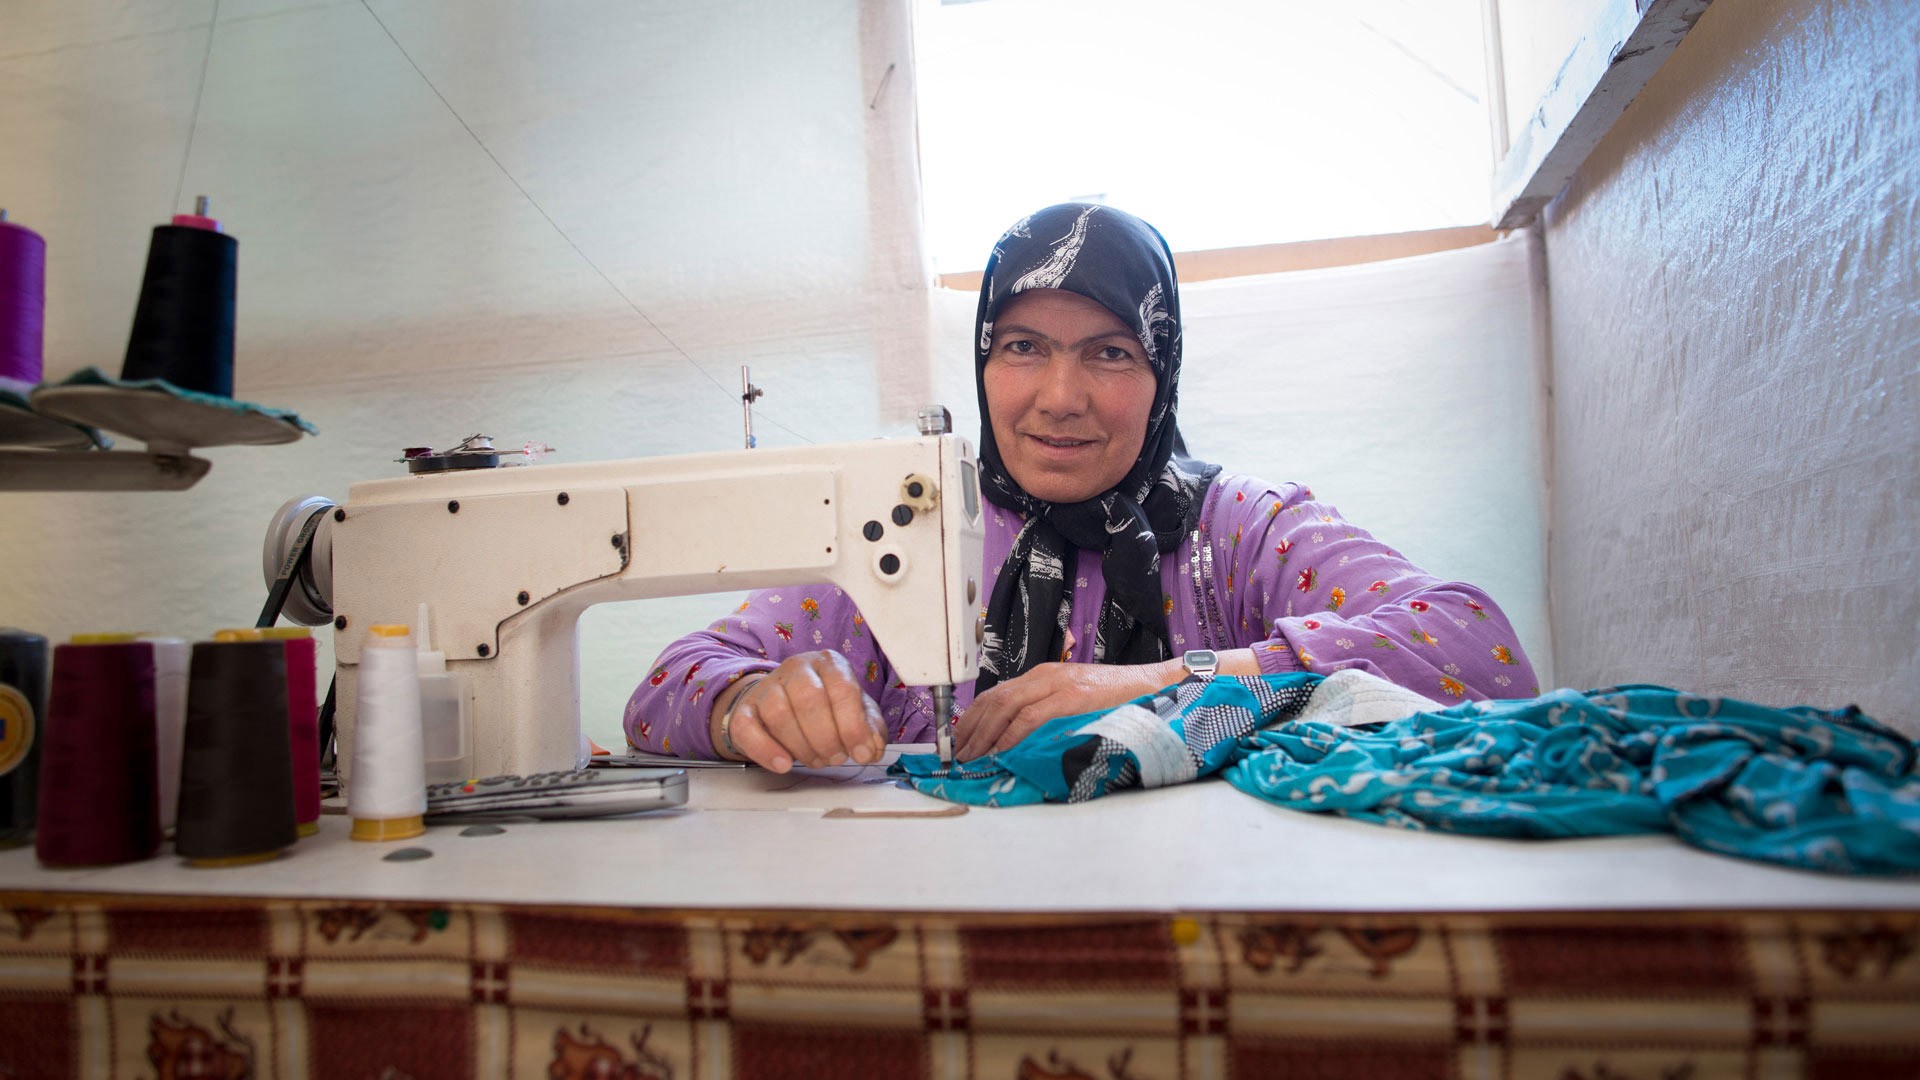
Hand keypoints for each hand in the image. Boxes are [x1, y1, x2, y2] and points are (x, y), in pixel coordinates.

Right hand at [713, 651, 885, 771]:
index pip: (843, 689)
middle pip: (810, 700)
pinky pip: (748, 728)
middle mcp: (797, 669)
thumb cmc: (822, 707)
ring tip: (816, 760)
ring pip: (779, 713)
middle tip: (836, 758)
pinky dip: (766, 750)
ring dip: (802, 747)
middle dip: (827, 738)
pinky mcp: (745, 709)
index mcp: (828, 663)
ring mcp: (767, 687)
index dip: (853, 726)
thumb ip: (870, 728)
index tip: (861, 752)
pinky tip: (784, 763)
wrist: (777, 704)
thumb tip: (871, 747)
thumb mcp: (854, 712)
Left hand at [953, 660, 1177, 760]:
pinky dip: (1011, 735)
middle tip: (958, 753)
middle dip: (970, 728)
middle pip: (993, 699)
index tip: (959, 738)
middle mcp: (1045, 675)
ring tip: (972, 756)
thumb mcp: (1074, 701)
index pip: (996, 693)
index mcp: (1043, 675)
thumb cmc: (1116, 699)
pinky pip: (1031, 717)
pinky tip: (1001, 751)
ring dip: (984, 734)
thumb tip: (1018, 740)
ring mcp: (1058, 684)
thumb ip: (1048, 712)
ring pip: (1005, 706)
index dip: (972, 717)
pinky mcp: (1072, 697)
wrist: (1154, 685)